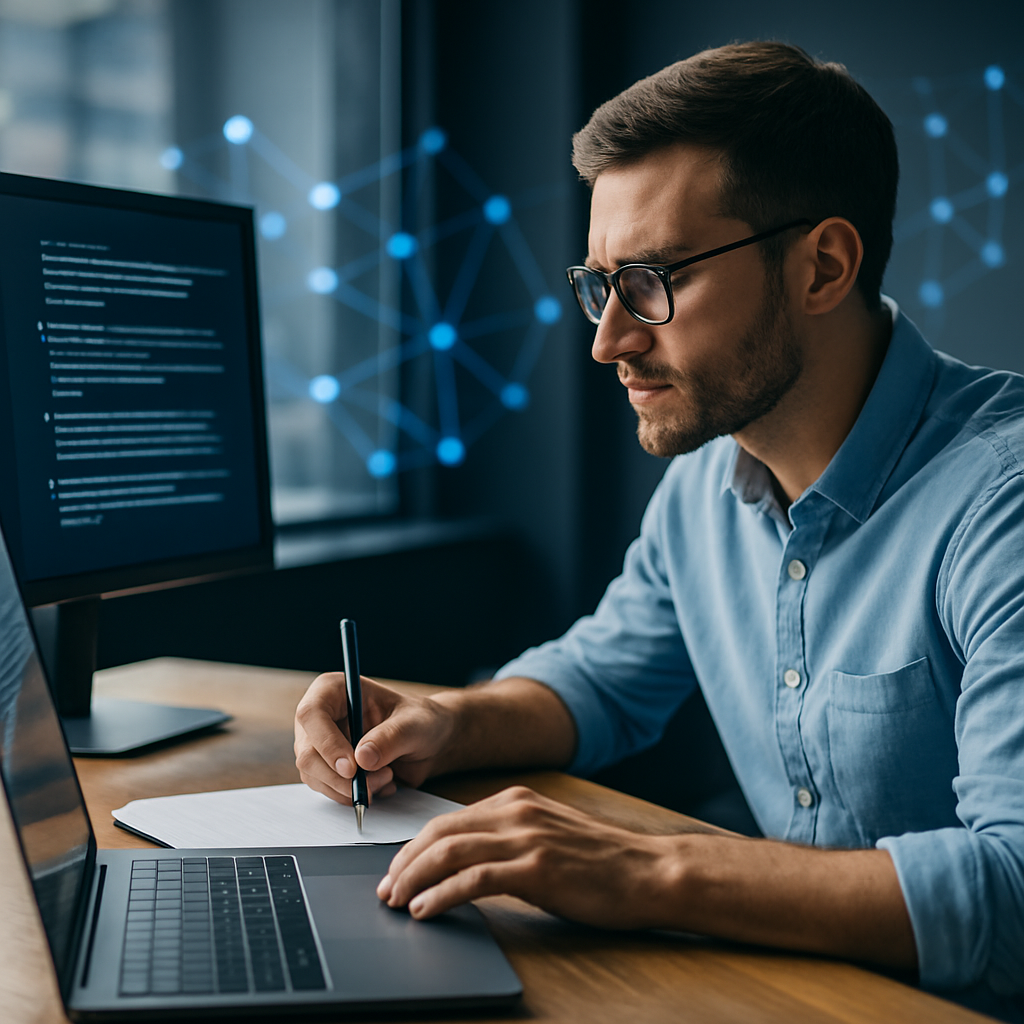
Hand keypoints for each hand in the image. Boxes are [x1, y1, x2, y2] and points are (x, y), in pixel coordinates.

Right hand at [294, 673, 455, 804]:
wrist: (428, 742)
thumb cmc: (421, 721)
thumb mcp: (414, 724)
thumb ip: (390, 737)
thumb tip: (362, 759)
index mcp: (335, 690)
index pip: (312, 714)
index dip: (327, 743)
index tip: (351, 768)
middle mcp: (321, 717)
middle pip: (308, 752)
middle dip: (340, 777)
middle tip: (372, 786)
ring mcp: (321, 745)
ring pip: (315, 776)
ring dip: (350, 788)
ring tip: (387, 777)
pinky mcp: (327, 768)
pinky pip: (328, 789)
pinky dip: (353, 795)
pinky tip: (380, 784)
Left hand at [377, 786, 674, 928]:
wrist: (650, 871)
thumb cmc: (602, 861)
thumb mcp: (549, 836)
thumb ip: (510, 839)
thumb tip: (465, 863)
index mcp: (516, 801)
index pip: (447, 821)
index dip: (414, 848)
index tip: (396, 871)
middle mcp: (517, 812)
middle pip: (440, 833)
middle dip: (405, 863)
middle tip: (386, 890)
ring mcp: (527, 838)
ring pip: (451, 852)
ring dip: (415, 879)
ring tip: (396, 902)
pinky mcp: (537, 869)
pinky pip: (475, 879)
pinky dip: (443, 894)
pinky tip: (426, 910)